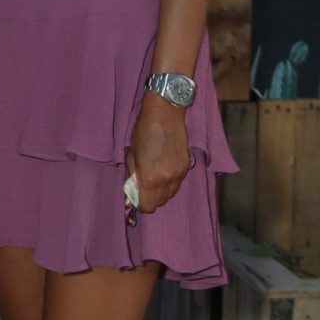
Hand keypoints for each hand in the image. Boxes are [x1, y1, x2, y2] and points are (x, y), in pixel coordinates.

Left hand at [126, 96, 193, 214]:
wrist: (166, 113)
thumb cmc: (144, 131)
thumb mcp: (132, 154)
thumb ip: (133, 175)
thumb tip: (132, 190)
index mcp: (150, 178)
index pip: (147, 206)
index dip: (140, 203)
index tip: (136, 195)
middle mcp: (166, 180)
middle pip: (160, 203)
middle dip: (151, 197)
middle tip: (144, 184)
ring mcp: (179, 174)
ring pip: (170, 194)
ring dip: (162, 190)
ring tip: (155, 174)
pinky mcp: (187, 167)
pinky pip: (178, 183)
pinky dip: (171, 181)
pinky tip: (165, 167)